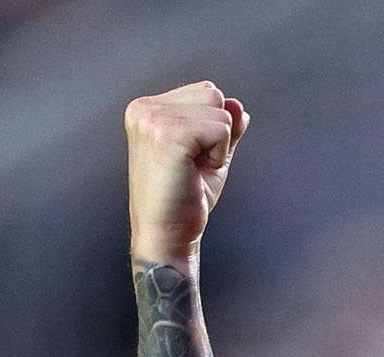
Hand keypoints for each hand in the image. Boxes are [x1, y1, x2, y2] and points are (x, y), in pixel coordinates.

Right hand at [125, 80, 248, 267]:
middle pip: (213, 93)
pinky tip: (194, 174)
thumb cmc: (183, 203)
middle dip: (216, 133)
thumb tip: (238, 106)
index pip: (204, 91)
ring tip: (192, 172)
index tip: (190, 160)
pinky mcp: (167, 134)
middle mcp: (144, 108)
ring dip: (218, 147)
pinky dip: (218, 156)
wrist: (167, 237)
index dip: (211, 129)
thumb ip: (223, 127)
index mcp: (147, 109)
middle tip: (192, 168)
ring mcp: (152, 119)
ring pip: (220, 109)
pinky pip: (220, 129)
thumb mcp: (209, 157)